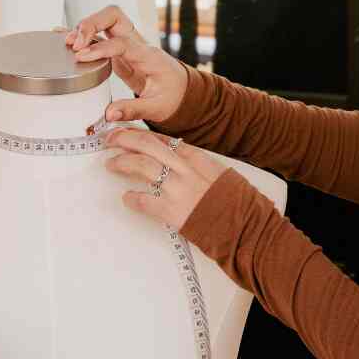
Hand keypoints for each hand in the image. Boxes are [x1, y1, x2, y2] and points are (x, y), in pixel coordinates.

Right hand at [63, 4, 188, 124]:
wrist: (180, 89)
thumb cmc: (171, 95)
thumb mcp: (157, 107)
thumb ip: (133, 110)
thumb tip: (109, 114)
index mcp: (148, 55)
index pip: (122, 42)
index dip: (100, 47)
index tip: (81, 57)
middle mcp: (136, 43)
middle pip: (113, 16)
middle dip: (91, 23)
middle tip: (75, 44)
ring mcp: (126, 44)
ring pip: (104, 21)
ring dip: (84, 28)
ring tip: (67, 44)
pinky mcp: (118, 50)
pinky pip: (99, 34)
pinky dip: (82, 33)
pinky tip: (64, 36)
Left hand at [104, 129, 228, 231]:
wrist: (248, 226)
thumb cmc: (238, 204)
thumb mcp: (221, 176)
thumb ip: (199, 168)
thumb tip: (182, 164)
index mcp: (198, 159)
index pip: (163, 140)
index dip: (141, 134)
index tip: (128, 132)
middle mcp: (186, 169)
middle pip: (148, 145)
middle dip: (125, 139)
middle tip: (110, 139)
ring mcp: (178, 189)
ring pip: (142, 165)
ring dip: (122, 162)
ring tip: (111, 163)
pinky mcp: (173, 211)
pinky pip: (144, 201)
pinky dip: (132, 199)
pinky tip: (126, 198)